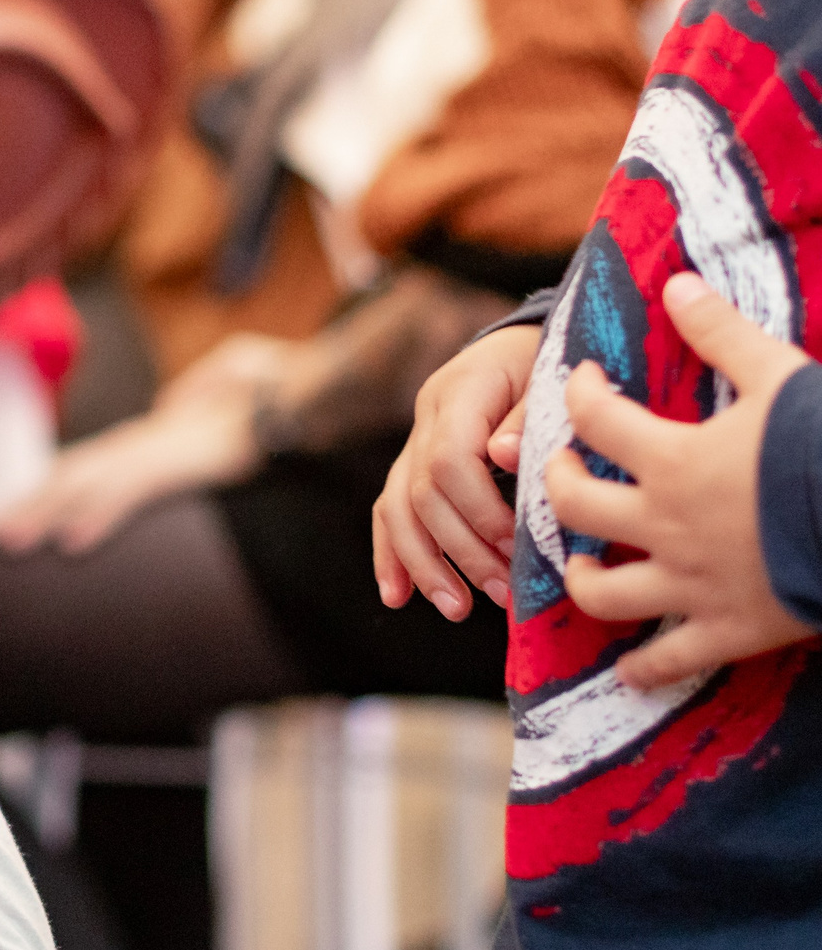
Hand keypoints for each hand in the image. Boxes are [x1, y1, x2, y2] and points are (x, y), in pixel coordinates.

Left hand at [0, 392, 264, 555]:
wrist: (296, 389)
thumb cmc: (261, 391)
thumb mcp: (213, 407)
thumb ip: (185, 407)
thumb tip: (169, 406)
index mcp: (145, 439)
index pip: (83, 466)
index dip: (45, 488)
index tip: (12, 510)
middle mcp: (139, 444)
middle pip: (71, 476)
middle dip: (28, 505)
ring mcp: (155, 452)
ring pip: (86, 485)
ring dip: (45, 514)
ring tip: (12, 541)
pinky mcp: (178, 464)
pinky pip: (129, 494)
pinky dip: (99, 516)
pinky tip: (74, 542)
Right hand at [373, 323, 540, 619]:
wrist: (539, 341)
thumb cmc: (559, 362)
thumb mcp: (558, 377)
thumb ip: (532, 416)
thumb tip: (504, 456)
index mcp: (461, 389)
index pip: (449, 460)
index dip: (480, 511)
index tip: (519, 546)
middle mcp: (427, 414)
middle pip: (421, 492)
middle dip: (460, 549)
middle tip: (502, 592)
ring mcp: (416, 437)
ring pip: (397, 506)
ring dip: (424, 563)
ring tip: (456, 608)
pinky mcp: (417, 460)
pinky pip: (391, 509)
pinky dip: (393, 553)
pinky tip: (398, 595)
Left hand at [546, 274, 816, 690]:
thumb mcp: (779, 375)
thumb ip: (720, 333)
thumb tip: (674, 283)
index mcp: (672, 460)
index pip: (594, 419)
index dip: (580, 393)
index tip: (583, 381)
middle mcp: (665, 525)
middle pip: (575, 506)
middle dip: (560, 484)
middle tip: (567, 471)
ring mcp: (692, 584)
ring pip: (602, 593)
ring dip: (582, 578)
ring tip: (584, 565)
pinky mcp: (728, 630)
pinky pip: (668, 660)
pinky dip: (644, 666)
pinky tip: (630, 666)